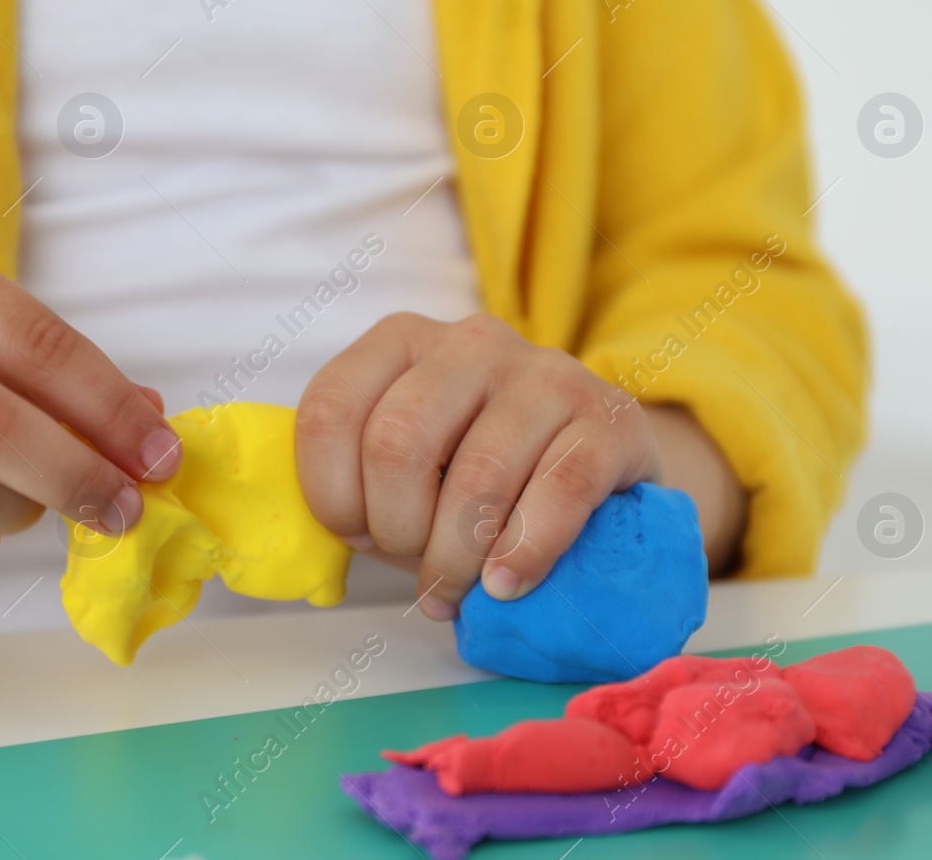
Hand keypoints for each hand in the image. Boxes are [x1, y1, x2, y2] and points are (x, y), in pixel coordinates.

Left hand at [294, 312, 660, 619]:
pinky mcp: (608, 417)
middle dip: (396, 527)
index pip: (330, 410)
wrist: (597, 462)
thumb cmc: (475, 472)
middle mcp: (469, 342)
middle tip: (416, 564)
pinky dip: (524, 551)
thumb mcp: (407, 463)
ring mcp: (544, 373)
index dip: (332, 495)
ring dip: (457, 557)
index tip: (358, 537)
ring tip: (458, 590)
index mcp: (400, 341)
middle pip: (397, 441)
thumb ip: (356, 480)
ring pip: (478, 473)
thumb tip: (323, 541)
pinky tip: (506, 584)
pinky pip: (559, 490)